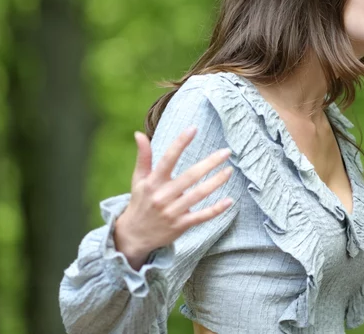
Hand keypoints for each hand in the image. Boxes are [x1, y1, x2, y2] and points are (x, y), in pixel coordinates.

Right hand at [113, 127, 234, 269]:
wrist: (133, 236)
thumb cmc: (140, 202)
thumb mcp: (138, 180)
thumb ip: (143, 157)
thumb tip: (139, 134)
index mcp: (153, 182)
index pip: (167, 159)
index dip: (180, 143)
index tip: (193, 128)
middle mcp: (163, 196)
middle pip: (190, 176)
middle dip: (209, 163)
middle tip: (227, 152)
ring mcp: (172, 211)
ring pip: (198, 195)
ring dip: (216, 182)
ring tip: (229, 171)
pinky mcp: (181, 225)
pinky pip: (201, 216)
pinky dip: (216, 209)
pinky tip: (229, 200)